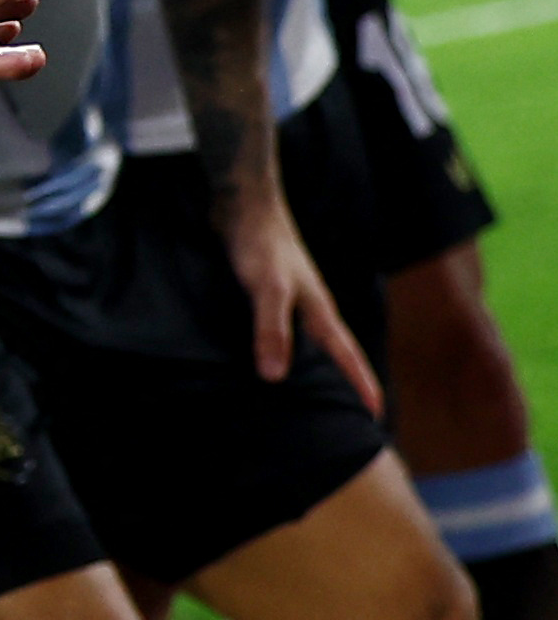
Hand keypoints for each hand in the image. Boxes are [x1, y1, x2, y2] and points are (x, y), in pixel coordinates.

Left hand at [224, 196, 380, 413]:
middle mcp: (310, 308)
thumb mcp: (267, 289)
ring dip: (314, 366)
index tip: (376, 415)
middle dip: (345, 382)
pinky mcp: (269, 292)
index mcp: (319, 311)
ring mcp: (292, 299)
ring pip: (308, 342)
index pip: (347, 355)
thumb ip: (271, 330)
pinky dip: (284, 348)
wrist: (244, 204)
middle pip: (334, 353)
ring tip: (315, 395)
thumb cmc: (261, 243)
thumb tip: (275, 377)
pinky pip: (284, 329)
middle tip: (352, 416)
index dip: (361, 385)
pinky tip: (271, 357)